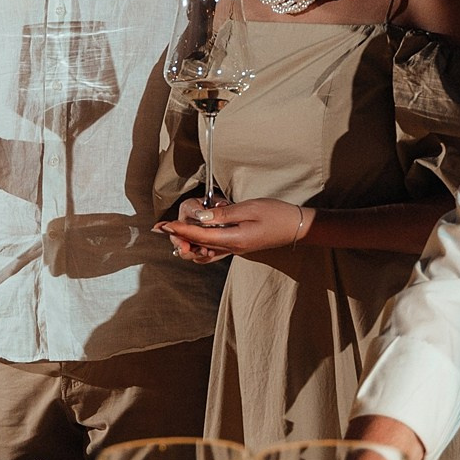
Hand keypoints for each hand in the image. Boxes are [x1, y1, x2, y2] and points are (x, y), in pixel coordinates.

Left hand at [155, 197, 306, 261]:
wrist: (296, 227)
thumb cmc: (276, 214)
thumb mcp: (249, 208)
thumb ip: (224, 214)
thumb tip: (201, 217)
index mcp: (233, 239)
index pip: (199, 236)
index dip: (180, 229)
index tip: (163, 225)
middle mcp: (232, 248)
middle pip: (198, 247)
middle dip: (179, 237)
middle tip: (164, 228)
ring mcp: (235, 249)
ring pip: (204, 251)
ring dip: (188, 243)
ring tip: (176, 232)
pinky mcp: (239, 246)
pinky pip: (214, 250)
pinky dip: (201, 245)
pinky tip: (196, 237)